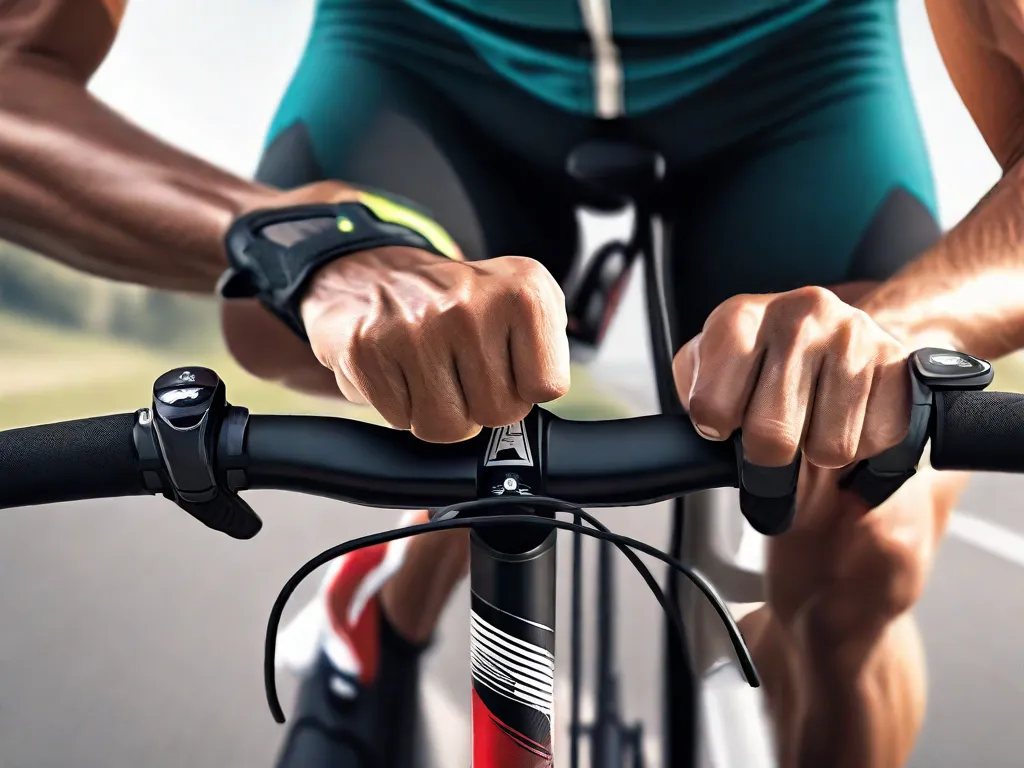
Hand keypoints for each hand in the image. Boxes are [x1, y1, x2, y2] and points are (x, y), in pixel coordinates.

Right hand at [301, 247, 570, 442]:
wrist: (373, 278)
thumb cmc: (457, 306)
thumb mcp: (522, 306)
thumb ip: (549, 349)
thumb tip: (545, 393)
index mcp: (522, 289)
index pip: (547, 387)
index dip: (523, 387)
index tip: (504, 362)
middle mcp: (470, 302)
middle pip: (499, 412)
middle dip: (480, 403)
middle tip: (461, 369)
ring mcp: (417, 325)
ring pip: (449, 426)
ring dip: (439, 411)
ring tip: (431, 372)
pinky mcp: (368, 348)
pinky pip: (401, 420)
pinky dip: (400, 405)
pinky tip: (400, 369)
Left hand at [672, 286, 911, 469]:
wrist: (837, 330)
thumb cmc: (759, 362)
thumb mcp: (707, 366)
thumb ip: (693, 392)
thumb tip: (699, 441)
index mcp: (739, 317)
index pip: (711, 408)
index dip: (716, 430)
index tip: (724, 421)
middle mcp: (799, 314)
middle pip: (772, 438)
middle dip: (769, 455)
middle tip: (773, 437)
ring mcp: (853, 335)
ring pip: (829, 450)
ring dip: (818, 451)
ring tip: (813, 421)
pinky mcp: (899, 363)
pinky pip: (875, 443)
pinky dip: (863, 449)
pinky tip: (850, 419)